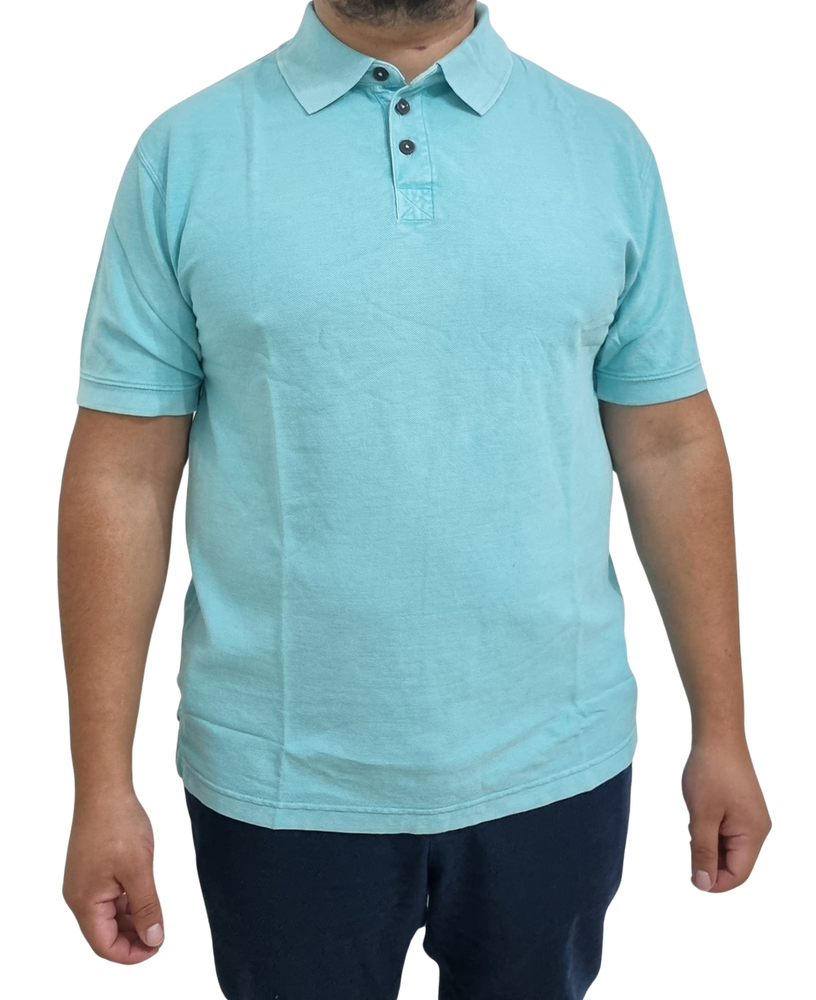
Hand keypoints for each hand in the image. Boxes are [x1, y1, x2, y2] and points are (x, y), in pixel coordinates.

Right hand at [60, 789, 168, 966]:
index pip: (104, 947)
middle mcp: (79, 897)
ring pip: (108, 915)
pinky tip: (146, 897)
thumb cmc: (120, 826)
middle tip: (162, 935)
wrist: (103, 788)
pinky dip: (127, 902)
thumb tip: (155, 940)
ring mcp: (84, 882)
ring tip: (158, 916)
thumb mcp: (140, 869)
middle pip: (105, 934)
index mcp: (85, 903)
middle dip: (133, 939)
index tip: (158, 948)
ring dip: (132, 921)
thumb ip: (147, 907)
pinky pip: (108, 897)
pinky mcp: (91, 870)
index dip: (131, 954)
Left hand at [679, 741, 773, 897]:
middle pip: (736, 863)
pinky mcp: (742, 807)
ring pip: (730, 848)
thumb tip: (703, 886)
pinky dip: (712, 835)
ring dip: (709, 849)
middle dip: (711, 866)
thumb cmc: (709, 771)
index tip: (689, 881)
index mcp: (753, 834)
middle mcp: (758, 829)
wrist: (717, 733)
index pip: (738, 875)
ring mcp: (751, 817)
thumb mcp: (701, 815)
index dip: (714, 884)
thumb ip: (701, 851)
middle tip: (685, 859)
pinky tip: (696, 824)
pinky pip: (728, 832)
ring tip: (690, 834)